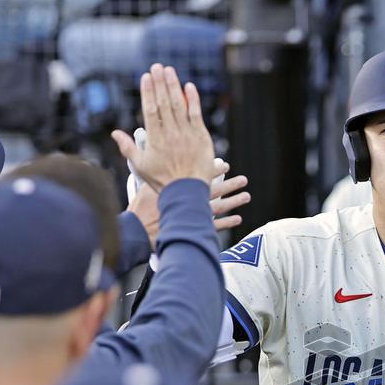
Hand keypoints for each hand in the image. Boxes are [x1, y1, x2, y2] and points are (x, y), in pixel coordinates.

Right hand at [112, 64, 217, 191]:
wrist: (187, 193)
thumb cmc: (162, 181)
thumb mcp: (140, 165)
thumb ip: (127, 147)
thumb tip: (115, 132)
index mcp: (155, 138)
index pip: (150, 109)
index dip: (148, 91)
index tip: (146, 77)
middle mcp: (171, 133)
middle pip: (164, 103)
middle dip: (160, 83)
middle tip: (157, 67)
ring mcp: (187, 134)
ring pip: (179, 105)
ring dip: (174, 86)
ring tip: (169, 71)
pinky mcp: (201, 138)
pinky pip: (196, 115)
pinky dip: (193, 100)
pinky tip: (189, 86)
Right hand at [127, 163, 250, 245]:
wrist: (139, 231)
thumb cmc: (140, 210)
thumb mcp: (144, 187)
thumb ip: (151, 172)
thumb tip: (141, 153)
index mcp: (179, 188)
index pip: (199, 176)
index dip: (213, 170)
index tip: (224, 164)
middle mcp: (189, 200)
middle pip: (214, 190)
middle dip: (230, 185)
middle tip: (243, 180)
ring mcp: (193, 215)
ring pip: (218, 207)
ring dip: (233, 201)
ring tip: (246, 196)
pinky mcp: (194, 230)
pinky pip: (214, 226)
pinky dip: (227, 223)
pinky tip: (237, 219)